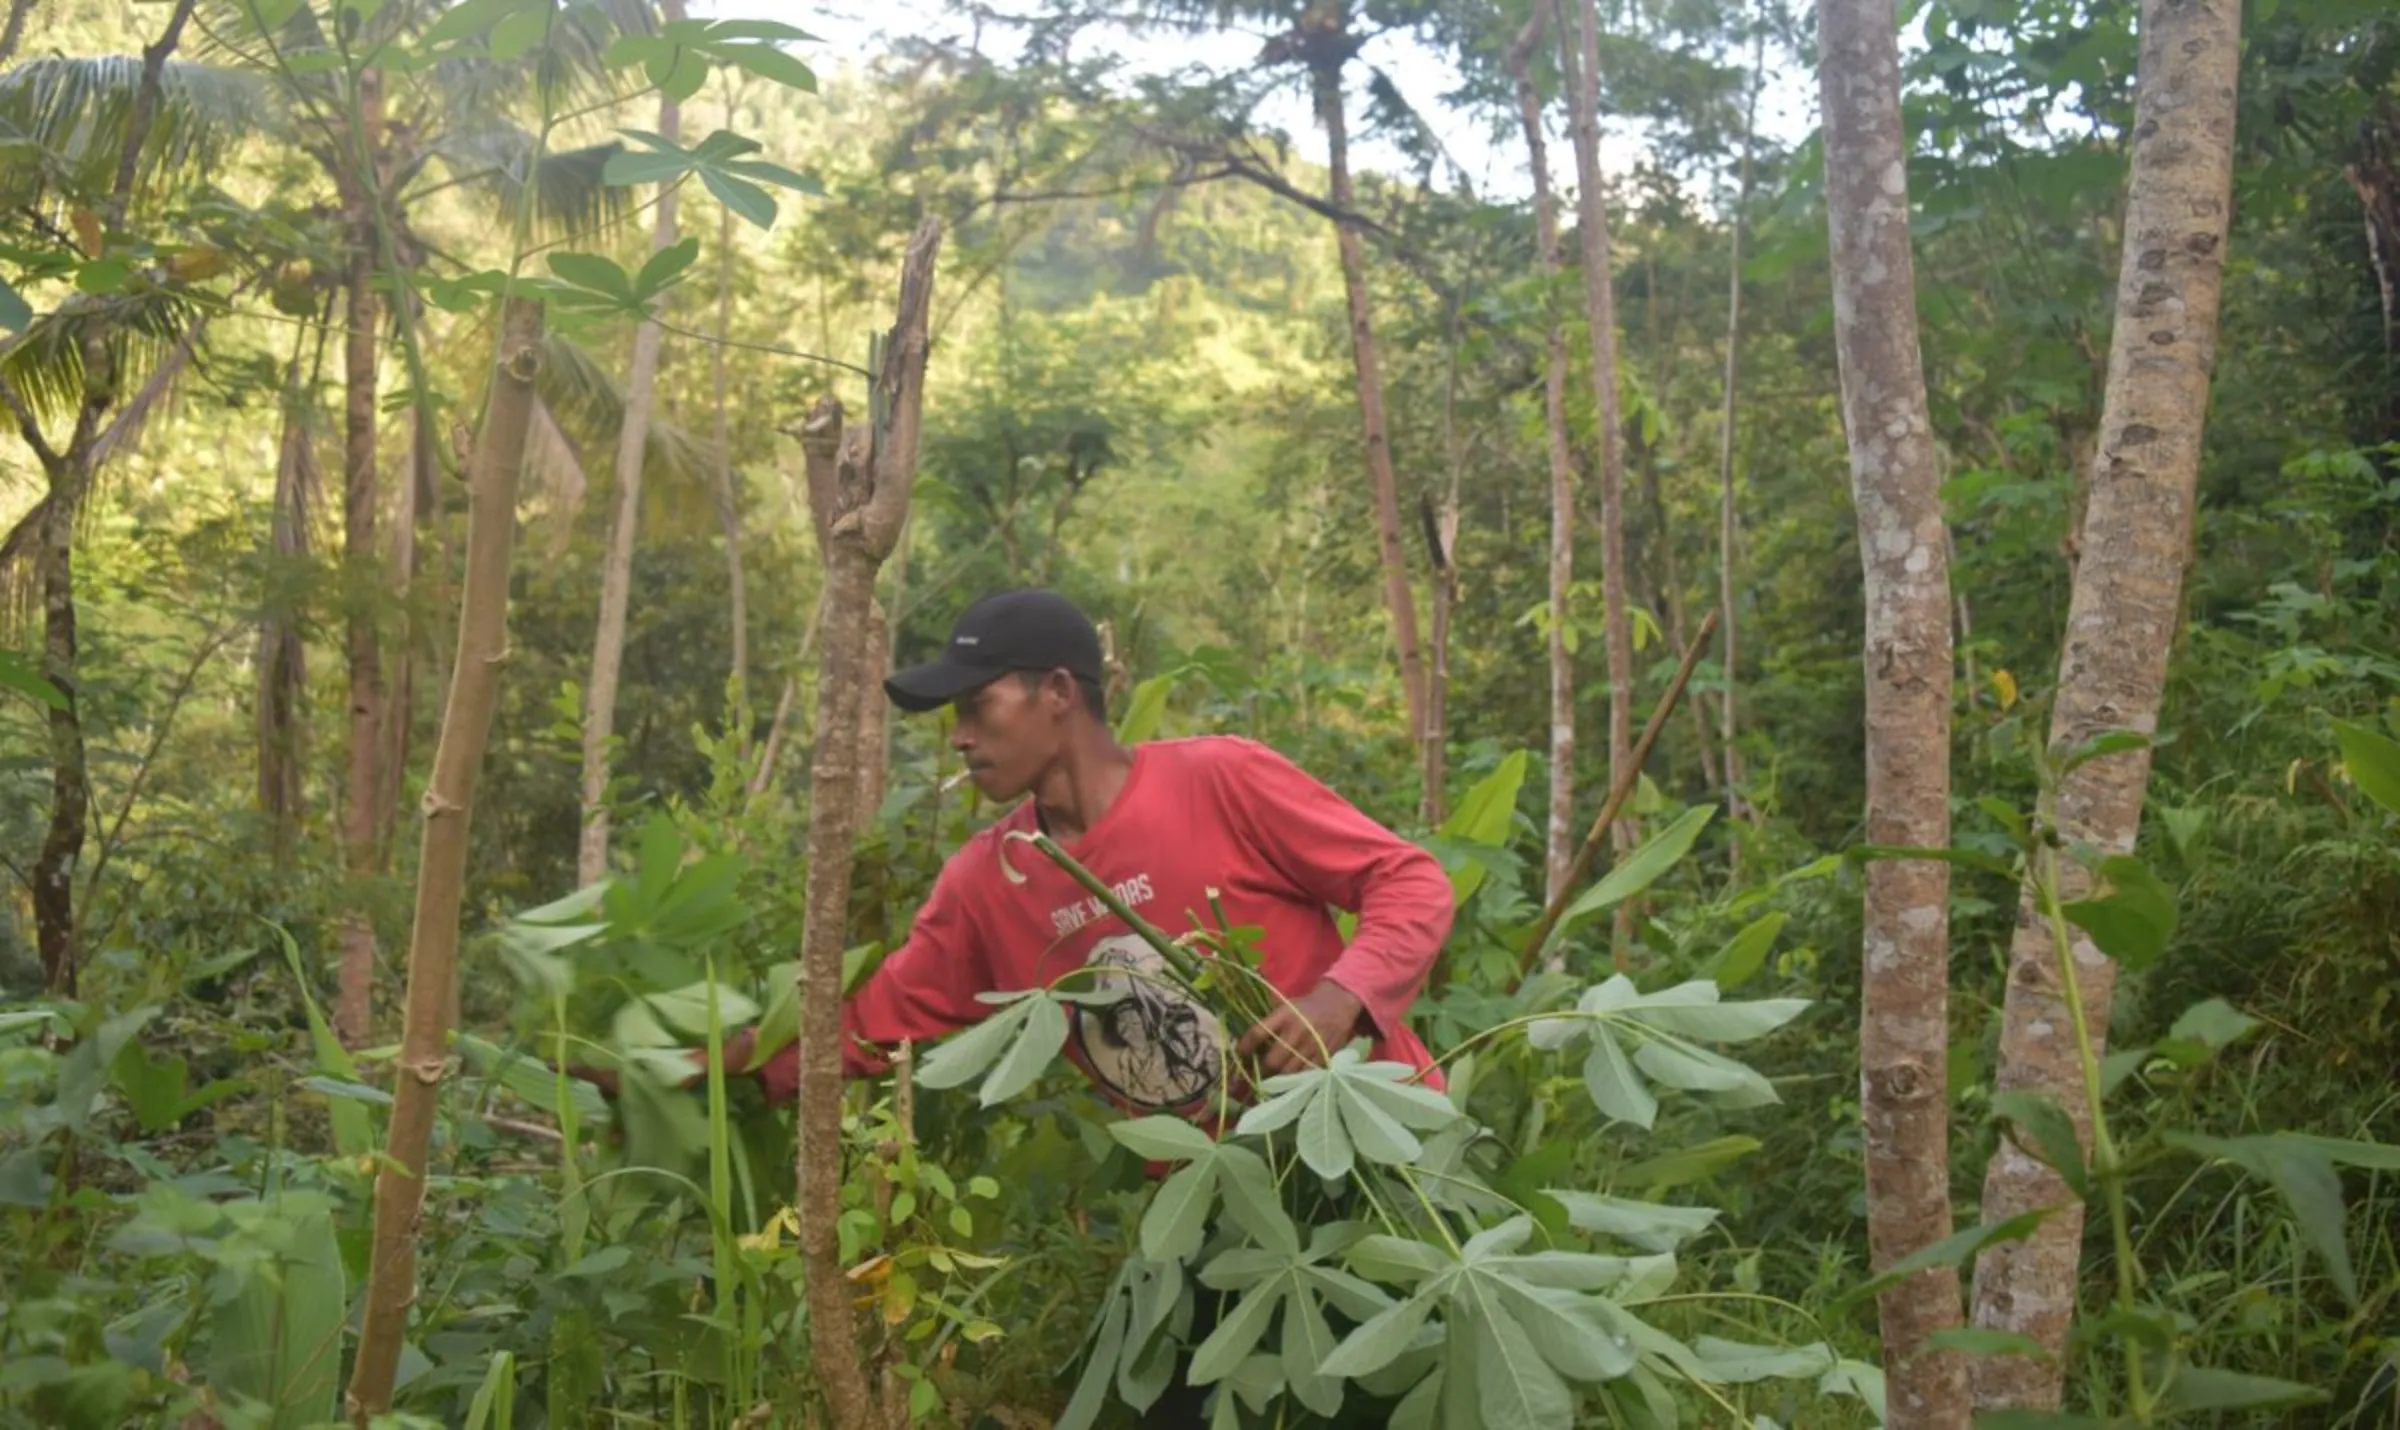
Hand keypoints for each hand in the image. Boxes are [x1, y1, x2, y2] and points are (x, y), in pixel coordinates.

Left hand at [1236, 981, 1367, 1081]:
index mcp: (1285, 1014)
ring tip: (1271, 1080)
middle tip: (1256, 1073)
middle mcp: (1298, 1030)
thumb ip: (1270, 1022)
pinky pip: (1305, 1074)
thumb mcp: (1286, 1005)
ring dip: (1277, 1078)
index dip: (1245, 1046)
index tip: (1240, 1054)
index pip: (1258, 1033)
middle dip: (1262, 1070)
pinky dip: (1296, 1079)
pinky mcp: (1324, 1056)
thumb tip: (1246, 1041)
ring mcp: (1312, 1045)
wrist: (1339, 1003)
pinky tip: (1290, 1080)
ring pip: (1288, 1072)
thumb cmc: (1306, 1006)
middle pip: (1273, 1060)